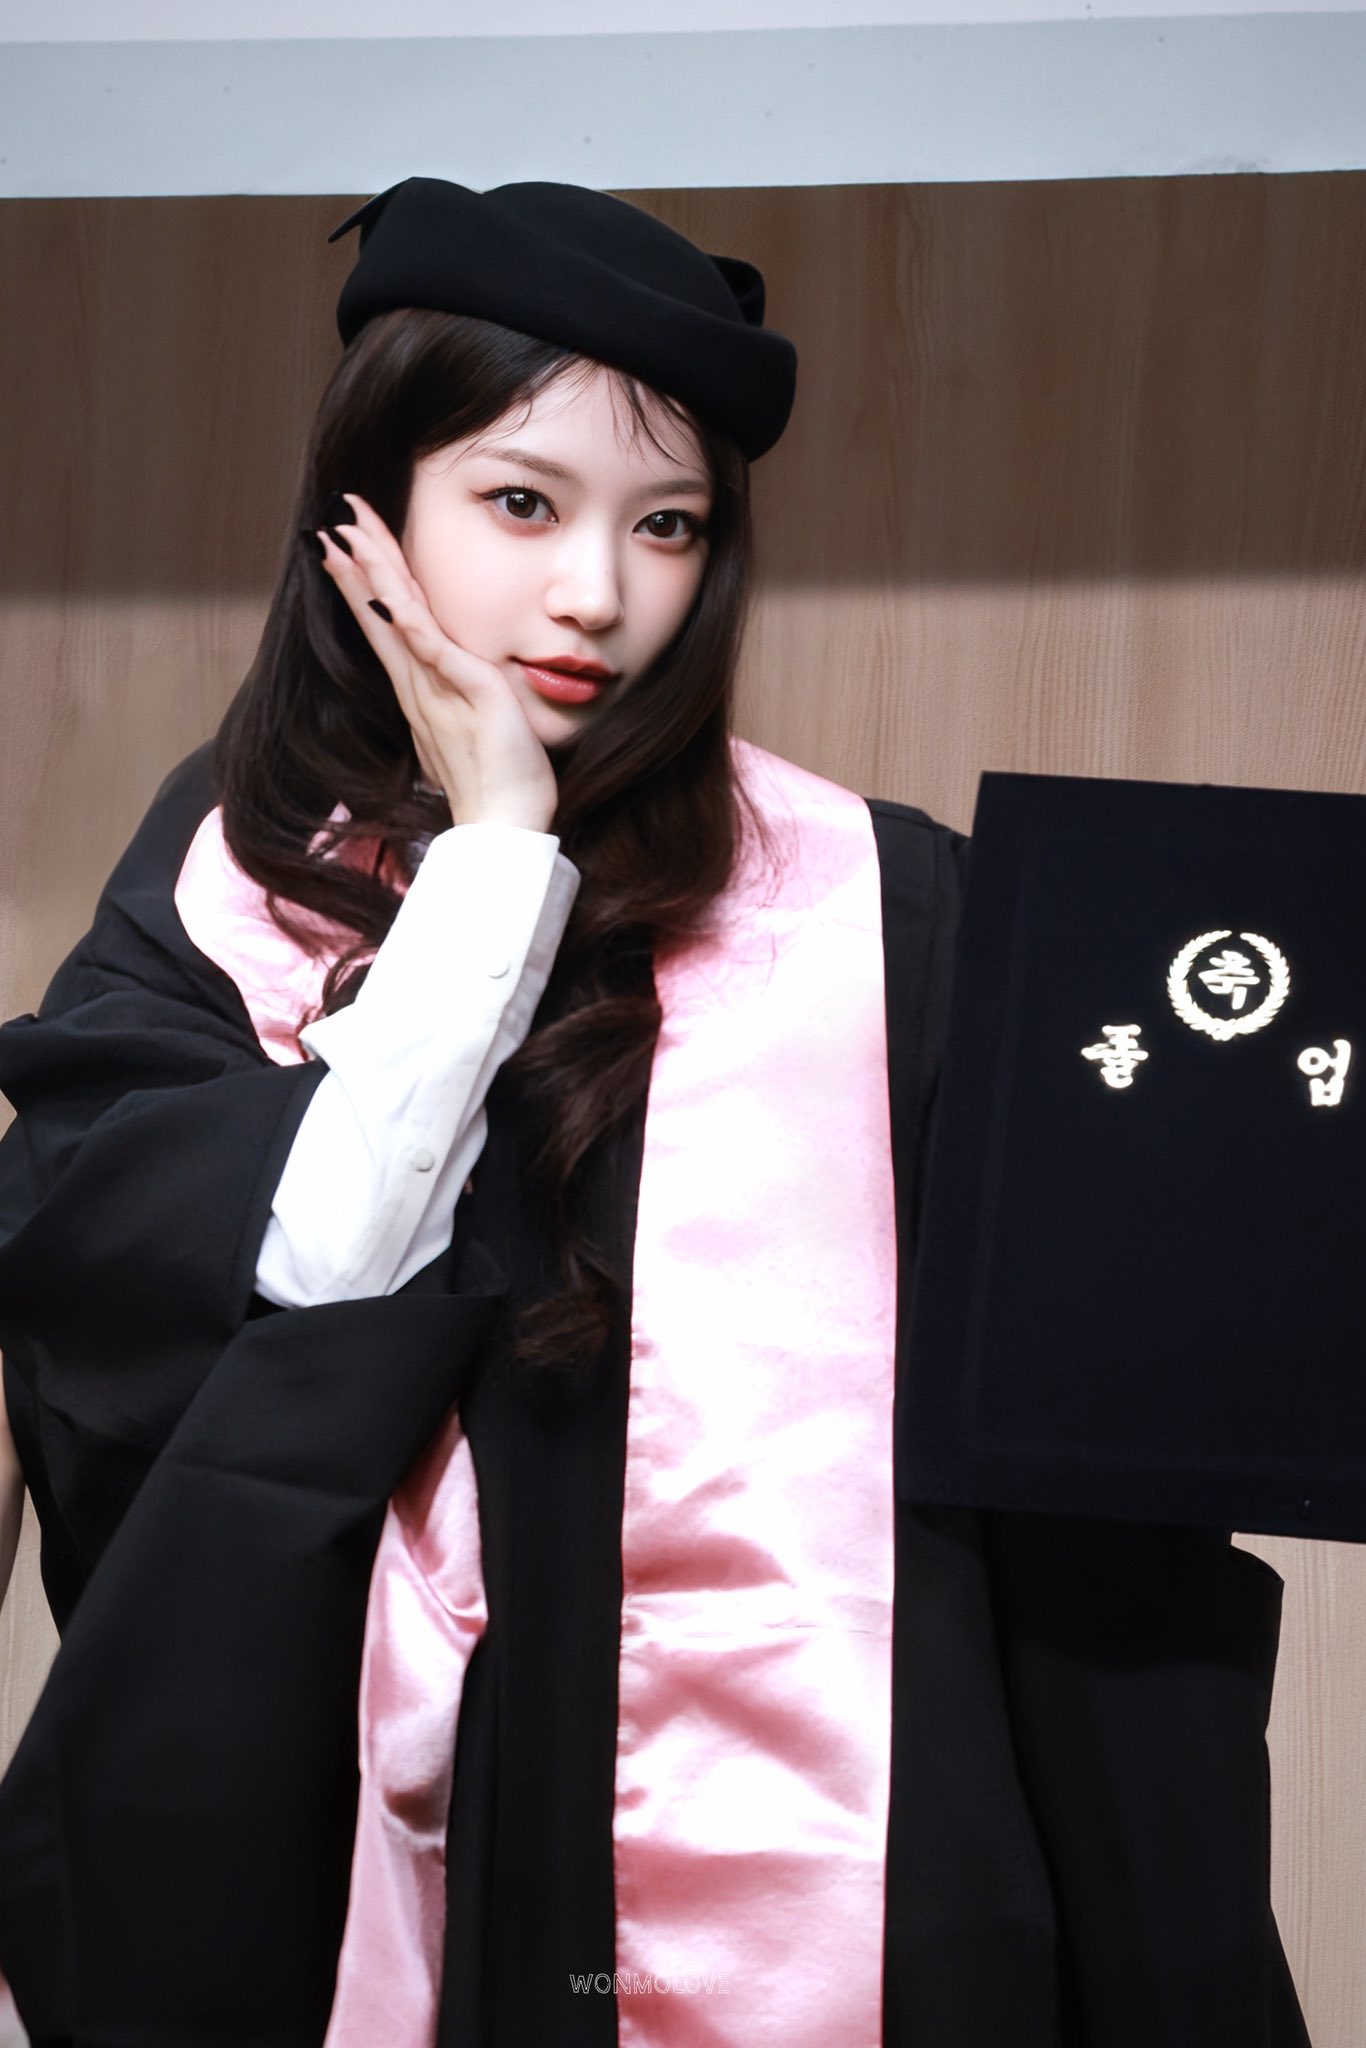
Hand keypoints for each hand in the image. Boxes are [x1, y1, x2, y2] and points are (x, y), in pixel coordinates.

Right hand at [316, 494, 559, 834]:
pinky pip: (432, 650)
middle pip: (380, 610)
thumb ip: (462, 696)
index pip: (387, 622)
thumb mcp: (476, 724)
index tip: (345, 542)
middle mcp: (419, 685)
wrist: (506, 827)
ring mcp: (437, 690)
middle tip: (334, 516)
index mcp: (421, 689)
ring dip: (371, 573)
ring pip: (396, 619)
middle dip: (358, 560)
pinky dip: (409, 619)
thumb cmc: (500, 782)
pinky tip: (389, 592)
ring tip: (345, 533)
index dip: (366, 581)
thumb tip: (462, 677)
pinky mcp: (468, 695)